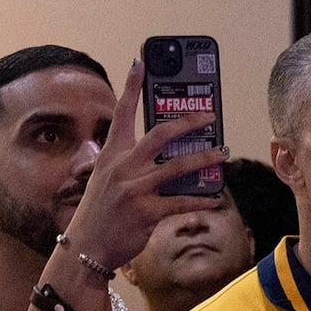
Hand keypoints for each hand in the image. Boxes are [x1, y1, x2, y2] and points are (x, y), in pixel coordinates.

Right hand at [60, 61, 227, 277]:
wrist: (86, 247)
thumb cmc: (100, 212)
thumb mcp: (105, 179)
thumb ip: (128, 162)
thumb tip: (164, 153)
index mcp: (111, 154)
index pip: (122, 113)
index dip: (131, 87)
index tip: (140, 63)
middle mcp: (122, 167)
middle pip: (161, 134)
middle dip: (189, 121)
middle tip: (210, 115)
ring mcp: (134, 189)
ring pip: (178, 166)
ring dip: (206, 158)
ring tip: (224, 153)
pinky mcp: (146, 212)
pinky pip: (182, 201)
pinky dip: (202, 199)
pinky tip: (215, 198)